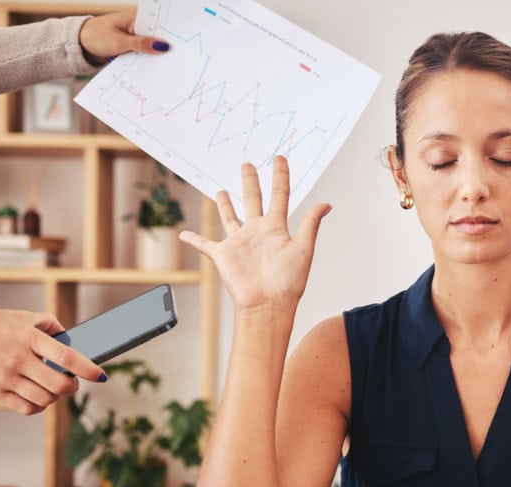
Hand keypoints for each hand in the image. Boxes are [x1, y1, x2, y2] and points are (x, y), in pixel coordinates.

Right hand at [0, 308, 106, 415]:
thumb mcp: (27, 317)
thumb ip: (53, 327)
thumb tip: (74, 344)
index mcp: (30, 338)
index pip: (66, 357)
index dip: (88, 369)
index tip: (101, 376)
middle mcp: (18, 359)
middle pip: (58, 384)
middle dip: (72, 386)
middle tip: (72, 382)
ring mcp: (6, 377)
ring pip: (44, 399)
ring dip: (56, 396)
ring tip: (53, 387)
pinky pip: (27, 408)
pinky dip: (39, 405)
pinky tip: (39, 396)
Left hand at [79, 10, 169, 63]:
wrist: (80, 44)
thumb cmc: (96, 37)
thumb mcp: (120, 42)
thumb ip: (142, 44)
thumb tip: (163, 46)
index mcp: (136, 18)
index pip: (159, 24)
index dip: (170, 34)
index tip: (182, 45)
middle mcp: (137, 26)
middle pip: (156, 37)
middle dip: (165, 47)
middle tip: (177, 59)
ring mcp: (134, 37)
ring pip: (150, 47)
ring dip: (156, 56)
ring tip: (168, 67)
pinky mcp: (131, 47)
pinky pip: (143, 54)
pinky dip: (146, 60)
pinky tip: (154, 68)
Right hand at [180, 157, 331, 312]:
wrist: (268, 304)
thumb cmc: (288, 282)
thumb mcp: (304, 248)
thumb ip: (310, 224)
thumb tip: (326, 204)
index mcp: (277, 228)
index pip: (279, 195)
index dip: (280, 176)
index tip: (279, 159)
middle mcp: (257, 232)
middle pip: (253, 199)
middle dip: (250, 181)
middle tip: (247, 165)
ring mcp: (239, 242)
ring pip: (229, 217)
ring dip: (224, 204)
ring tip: (220, 191)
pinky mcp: (223, 254)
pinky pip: (204, 244)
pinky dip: (193, 239)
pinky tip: (184, 235)